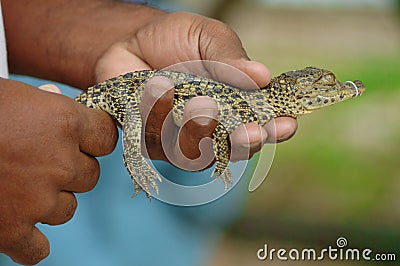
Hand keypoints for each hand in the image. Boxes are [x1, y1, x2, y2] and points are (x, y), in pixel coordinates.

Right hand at [0, 79, 116, 264]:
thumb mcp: (15, 96)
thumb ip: (46, 104)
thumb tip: (56, 100)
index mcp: (65, 123)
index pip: (106, 137)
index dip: (94, 140)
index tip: (84, 141)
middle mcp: (60, 163)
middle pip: (90, 176)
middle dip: (71, 171)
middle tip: (41, 163)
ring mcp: (38, 199)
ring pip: (67, 209)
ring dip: (49, 202)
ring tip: (18, 188)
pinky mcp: (11, 230)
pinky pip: (38, 249)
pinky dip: (29, 243)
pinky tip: (16, 227)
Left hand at [95, 12, 296, 167]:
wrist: (131, 39)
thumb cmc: (177, 40)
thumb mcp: (208, 37)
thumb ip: (230, 58)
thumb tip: (263, 77)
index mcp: (233, 106)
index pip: (259, 125)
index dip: (273, 129)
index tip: (285, 124)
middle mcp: (210, 129)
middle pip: (232, 151)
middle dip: (242, 143)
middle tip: (249, 131)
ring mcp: (180, 139)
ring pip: (195, 153)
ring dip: (196, 129)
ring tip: (194, 101)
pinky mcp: (150, 141)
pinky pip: (156, 141)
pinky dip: (158, 114)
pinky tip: (156, 87)